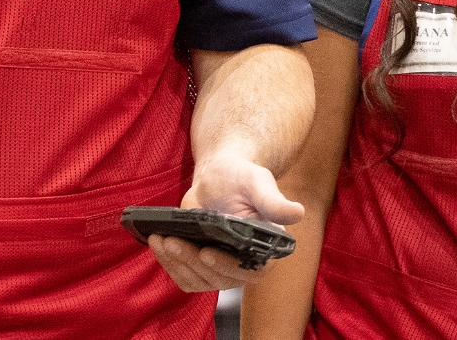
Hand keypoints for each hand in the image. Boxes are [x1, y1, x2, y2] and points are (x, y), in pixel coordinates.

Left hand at [145, 147, 304, 292]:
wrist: (218, 177)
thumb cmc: (241, 176)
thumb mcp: (257, 182)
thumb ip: (273, 201)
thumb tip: (297, 213)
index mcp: (266, 249)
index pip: (249, 270)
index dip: (226, 266)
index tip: (205, 252)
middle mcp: (246, 264)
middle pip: (218, 278)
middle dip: (192, 261)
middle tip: (172, 241)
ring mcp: (222, 268)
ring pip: (199, 280)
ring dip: (177, 264)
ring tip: (161, 240)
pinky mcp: (202, 266)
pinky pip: (185, 276)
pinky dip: (170, 264)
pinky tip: (159, 245)